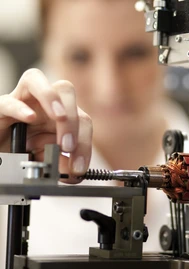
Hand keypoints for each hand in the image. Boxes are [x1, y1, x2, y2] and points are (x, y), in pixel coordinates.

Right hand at [0, 69, 92, 183]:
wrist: (2, 150)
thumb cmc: (26, 149)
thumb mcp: (49, 158)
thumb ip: (62, 163)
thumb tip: (75, 173)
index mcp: (61, 112)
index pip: (82, 118)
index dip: (85, 143)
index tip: (79, 167)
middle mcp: (44, 102)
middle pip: (66, 91)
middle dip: (72, 119)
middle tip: (68, 146)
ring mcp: (21, 100)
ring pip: (37, 80)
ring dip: (52, 99)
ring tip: (59, 119)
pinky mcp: (1, 107)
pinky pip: (8, 101)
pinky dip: (20, 108)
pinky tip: (29, 118)